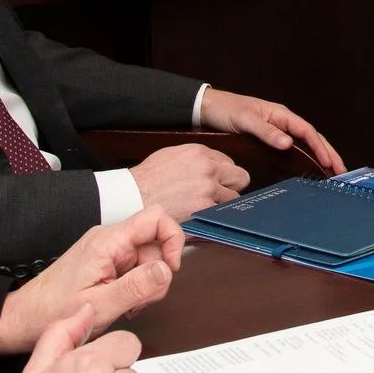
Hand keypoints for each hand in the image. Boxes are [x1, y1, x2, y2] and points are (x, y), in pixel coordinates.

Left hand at [0, 207, 184, 355]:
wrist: (26, 317)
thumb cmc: (53, 311)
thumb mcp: (102, 304)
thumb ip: (137, 286)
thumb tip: (167, 270)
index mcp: (107, 242)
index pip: (155, 218)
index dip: (173, 239)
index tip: (171, 268)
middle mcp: (108, 240)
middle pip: (154, 244)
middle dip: (156, 275)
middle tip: (141, 299)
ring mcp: (107, 250)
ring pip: (146, 259)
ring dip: (145, 285)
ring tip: (126, 304)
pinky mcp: (104, 261)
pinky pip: (133, 268)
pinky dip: (134, 287)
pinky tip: (121, 302)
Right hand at [128, 141, 248, 218]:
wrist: (132, 196)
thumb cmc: (147, 178)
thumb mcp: (172, 155)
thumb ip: (196, 159)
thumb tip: (211, 166)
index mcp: (201, 153)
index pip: (229, 163)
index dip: (224, 175)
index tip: (219, 182)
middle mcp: (209, 169)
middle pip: (240, 178)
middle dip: (232, 187)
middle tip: (221, 196)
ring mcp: (209, 190)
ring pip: (234, 200)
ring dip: (223, 205)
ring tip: (207, 209)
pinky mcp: (205, 210)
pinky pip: (222, 216)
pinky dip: (215, 219)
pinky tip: (205, 219)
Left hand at [197, 88, 344, 175]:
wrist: (207, 108)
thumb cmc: (225, 110)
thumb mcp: (245, 120)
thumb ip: (266, 132)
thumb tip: (288, 143)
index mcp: (280, 114)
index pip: (307, 132)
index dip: (320, 147)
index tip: (329, 162)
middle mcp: (282, 121)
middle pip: (312, 138)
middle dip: (328, 153)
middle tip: (341, 171)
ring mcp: (277, 129)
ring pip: (305, 143)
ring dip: (320, 156)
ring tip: (332, 171)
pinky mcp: (270, 138)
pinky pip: (294, 148)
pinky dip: (305, 157)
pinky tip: (310, 167)